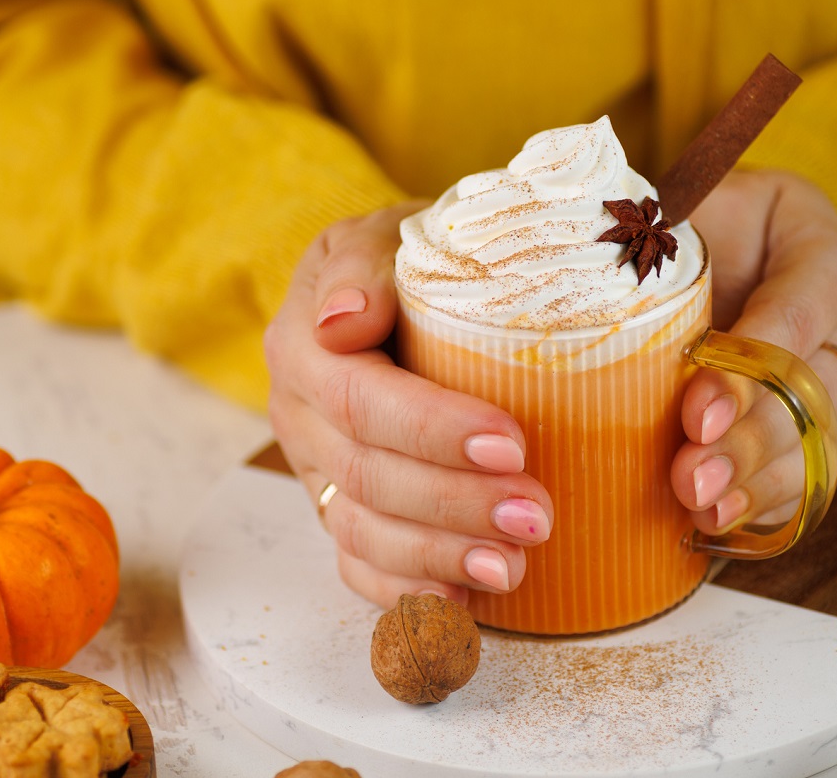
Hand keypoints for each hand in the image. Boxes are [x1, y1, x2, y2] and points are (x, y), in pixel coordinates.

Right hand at [263, 203, 554, 608]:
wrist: (385, 287)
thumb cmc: (401, 258)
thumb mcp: (382, 232)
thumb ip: (361, 264)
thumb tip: (343, 319)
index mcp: (305, 347)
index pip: (359, 399)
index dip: (432, 429)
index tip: (511, 440)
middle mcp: (299, 416)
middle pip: (367, 477)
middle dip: (454, 504)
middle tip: (536, 516)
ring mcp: (317, 470)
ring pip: (362, 533)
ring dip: (439, 558)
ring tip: (512, 567)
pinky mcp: (339, 508)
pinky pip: (357, 568)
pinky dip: (407, 593)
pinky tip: (464, 604)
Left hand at [677, 169, 836, 531]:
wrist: (761, 246)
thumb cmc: (721, 223)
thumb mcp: (701, 203)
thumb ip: (664, 228)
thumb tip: (596, 257)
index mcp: (823, 256)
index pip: (799, 313)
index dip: (749, 367)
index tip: (696, 411)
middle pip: (809, 391)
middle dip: (746, 440)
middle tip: (690, 475)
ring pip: (816, 442)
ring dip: (755, 482)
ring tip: (701, 506)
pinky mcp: (834, 429)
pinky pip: (811, 474)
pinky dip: (764, 503)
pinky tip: (720, 522)